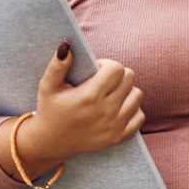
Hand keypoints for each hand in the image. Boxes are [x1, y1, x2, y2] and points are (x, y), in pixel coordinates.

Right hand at [22, 42, 144, 162]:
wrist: (50, 143)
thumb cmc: (50, 110)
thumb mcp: (48, 86)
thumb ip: (58, 65)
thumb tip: (67, 45)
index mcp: (89, 96)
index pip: (116, 68)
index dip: (107, 65)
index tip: (96, 71)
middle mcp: (105, 111)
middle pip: (129, 78)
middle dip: (117, 75)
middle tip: (102, 82)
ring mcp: (114, 126)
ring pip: (137, 95)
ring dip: (126, 91)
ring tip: (110, 94)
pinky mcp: (119, 137)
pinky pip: (140, 115)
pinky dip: (131, 110)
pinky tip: (116, 108)